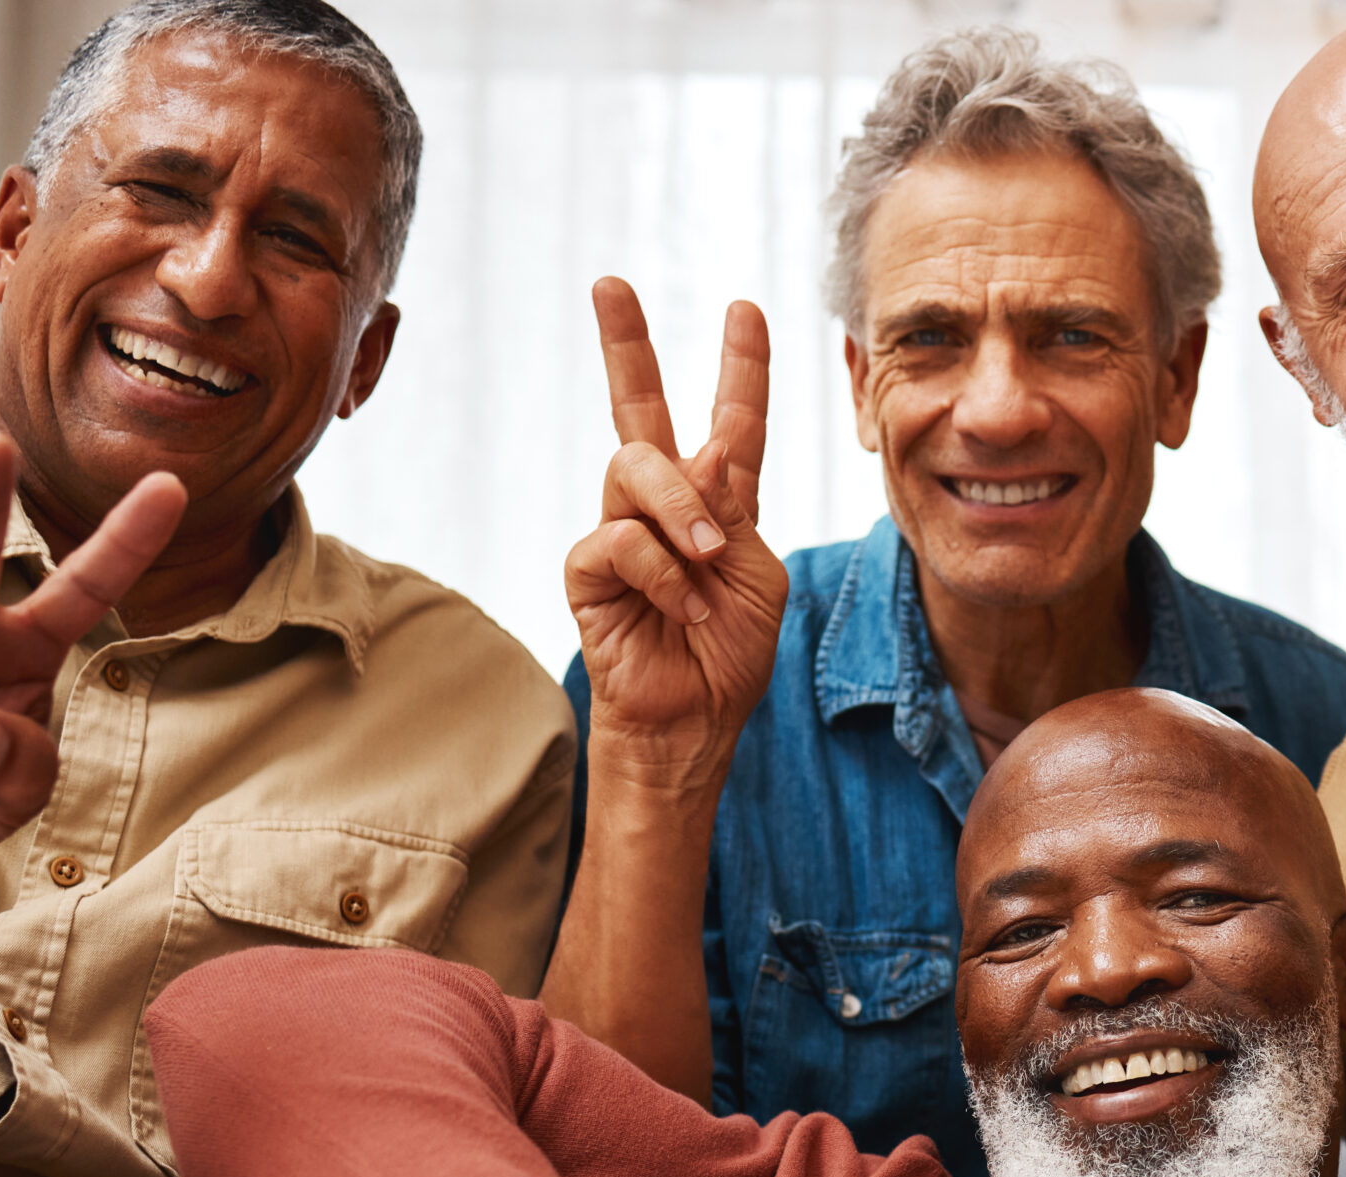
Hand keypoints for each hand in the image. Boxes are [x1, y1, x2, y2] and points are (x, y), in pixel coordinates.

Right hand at [567, 279, 787, 792]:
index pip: (729, 420)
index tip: (746, 308)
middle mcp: (662, 505)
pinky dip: (664, 575)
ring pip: (638, 469)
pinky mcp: (588, 568)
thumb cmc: (727, 654)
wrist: (694, 723)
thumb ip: (734, 511)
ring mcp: (620, 531)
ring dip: (683, 514)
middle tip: (610, 284)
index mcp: (716, 502)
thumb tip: (701, 458)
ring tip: (707, 563)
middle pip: (639, 407)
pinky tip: (681, 611)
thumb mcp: (757, 574)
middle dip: (624, 343)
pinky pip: (622, 539)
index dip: (740, 366)